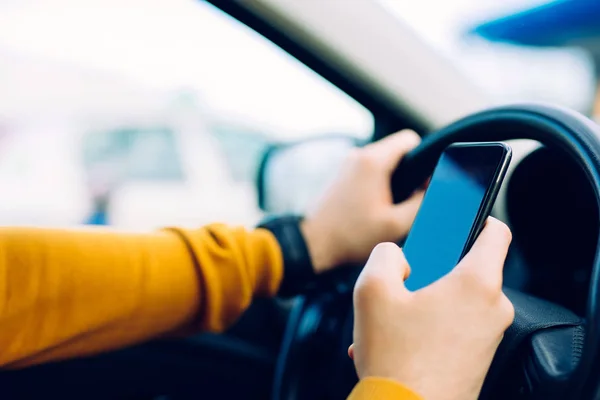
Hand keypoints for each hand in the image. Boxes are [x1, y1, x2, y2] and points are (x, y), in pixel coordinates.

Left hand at [301, 130, 423, 272]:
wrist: (313, 244)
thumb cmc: (351, 236)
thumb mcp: (396, 225)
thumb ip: (422, 202)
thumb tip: (434, 187)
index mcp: (373, 161)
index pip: (410, 139)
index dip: (424, 159)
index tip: (424, 183)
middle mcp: (359, 155)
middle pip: (397, 151)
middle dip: (409, 173)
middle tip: (408, 202)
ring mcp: (348, 164)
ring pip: (384, 162)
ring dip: (393, 181)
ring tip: (390, 208)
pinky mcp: (342, 175)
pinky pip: (370, 171)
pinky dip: (378, 185)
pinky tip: (376, 209)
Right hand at [350, 218, 513, 399]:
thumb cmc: (396, 358)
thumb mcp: (372, 290)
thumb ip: (385, 255)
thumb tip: (397, 257)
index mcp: (476, 283)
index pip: (494, 232)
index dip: (474, 218)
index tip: (454, 220)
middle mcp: (492, 308)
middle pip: (465, 268)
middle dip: (429, 271)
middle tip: (401, 283)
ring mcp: (489, 335)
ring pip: (455, 299)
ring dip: (422, 303)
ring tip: (392, 321)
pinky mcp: (479, 357)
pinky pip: (455, 326)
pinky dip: (428, 326)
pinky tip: (398, 340)